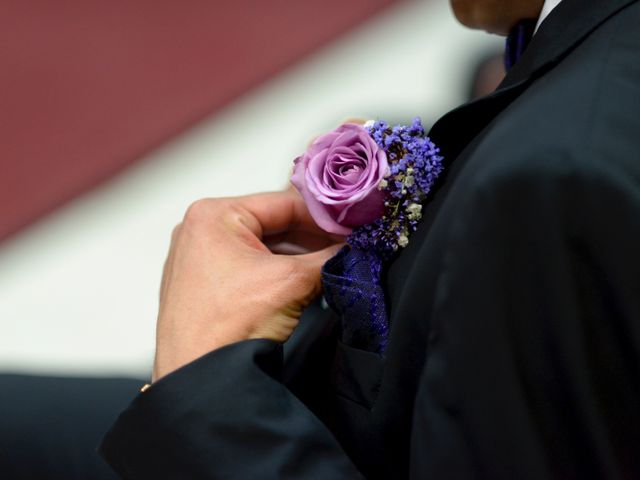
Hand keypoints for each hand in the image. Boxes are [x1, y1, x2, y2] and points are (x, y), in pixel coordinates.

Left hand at [152, 191, 342, 381]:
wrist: (200, 383)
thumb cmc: (225, 329)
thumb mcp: (291, 282)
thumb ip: (329, 257)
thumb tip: (353, 247)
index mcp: (213, 215)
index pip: (283, 203)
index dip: (324, 216)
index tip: (352, 226)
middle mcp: (201, 230)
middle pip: (274, 225)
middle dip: (313, 239)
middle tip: (348, 247)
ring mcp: (200, 258)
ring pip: (264, 247)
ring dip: (299, 257)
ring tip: (331, 266)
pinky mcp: (205, 284)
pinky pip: (251, 267)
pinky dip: (280, 273)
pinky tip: (306, 283)